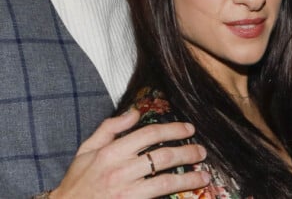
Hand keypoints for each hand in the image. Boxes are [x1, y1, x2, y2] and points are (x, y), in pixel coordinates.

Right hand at [49, 109, 209, 198]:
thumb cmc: (77, 182)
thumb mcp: (87, 149)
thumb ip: (111, 127)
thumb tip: (135, 112)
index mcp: (112, 152)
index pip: (150, 134)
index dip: (174, 130)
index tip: (189, 129)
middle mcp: (121, 171)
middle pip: (163, 157)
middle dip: (188, 153)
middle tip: (202, 151)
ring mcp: (126, 193)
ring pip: (165, 182)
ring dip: (188, 179)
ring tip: (204, 176)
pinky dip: (173, 197)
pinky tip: (188, 195)